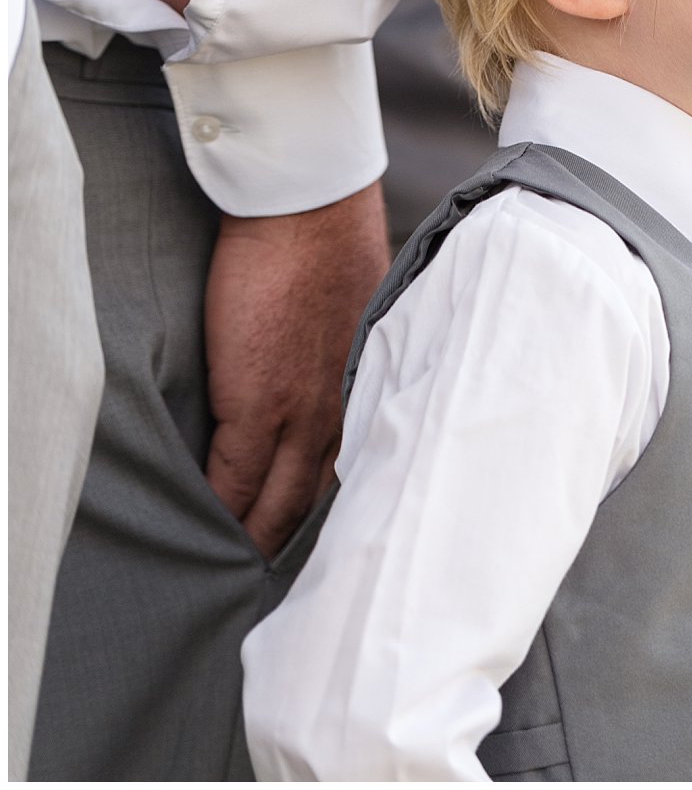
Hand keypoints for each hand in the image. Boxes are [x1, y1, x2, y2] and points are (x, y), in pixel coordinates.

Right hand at [204, 181, 390, 556]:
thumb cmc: (335, 251)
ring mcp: (303, 414)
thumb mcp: (368, 321)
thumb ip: (356, 365)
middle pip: (322, 504)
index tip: (337, 552)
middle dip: (302, 545)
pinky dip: (219, 509)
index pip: (359, 475)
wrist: (310, 211)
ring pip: (278, 503)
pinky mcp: (257, 403)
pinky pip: (233, 478)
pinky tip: (208, 531)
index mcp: (374, 394)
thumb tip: (336, 385)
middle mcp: (347, 414)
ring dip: (257, 540)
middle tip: (285, 586)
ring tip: (239, 575)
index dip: (345, 518)